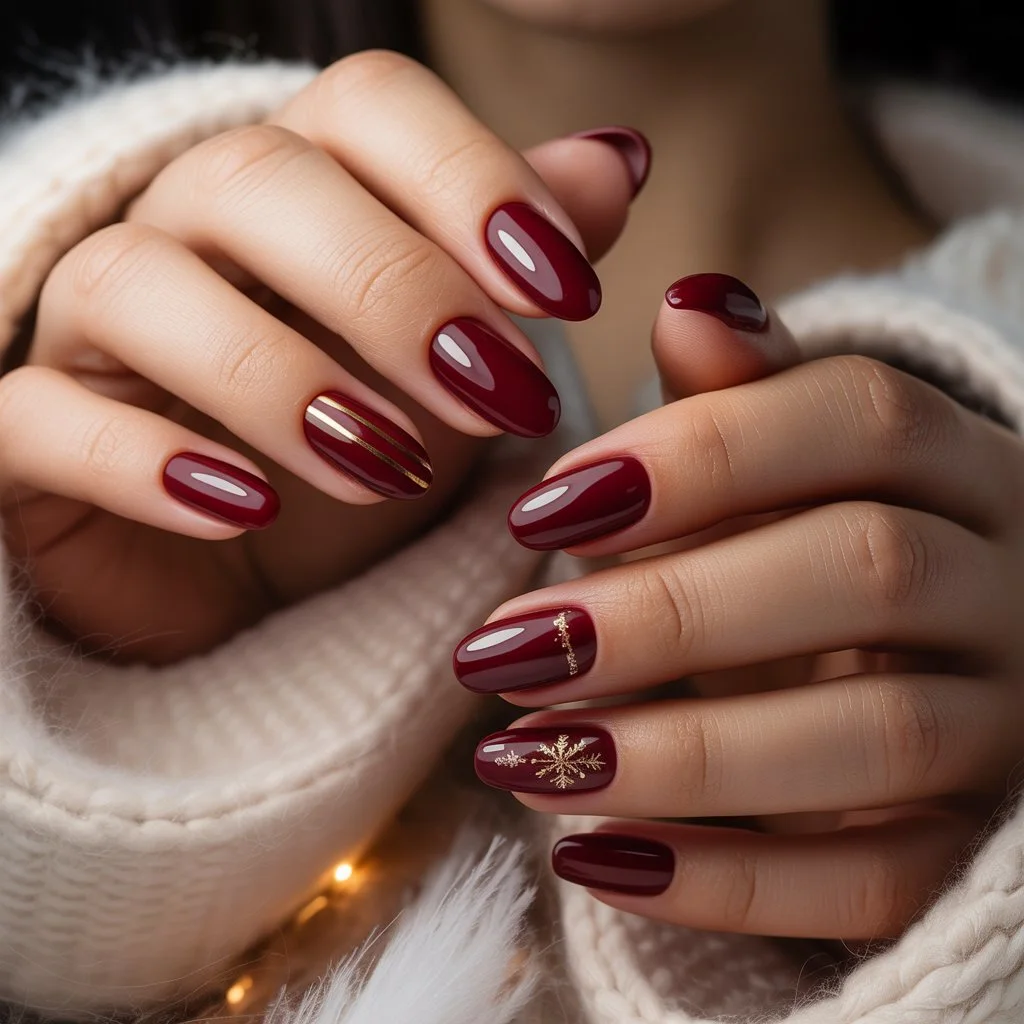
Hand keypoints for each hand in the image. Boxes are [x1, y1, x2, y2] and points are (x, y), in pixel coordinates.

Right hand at [0, 51, 639, 661]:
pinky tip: (242, 508)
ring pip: (139, 286)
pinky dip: (142, 461)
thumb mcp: (457, 364)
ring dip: (280, 377)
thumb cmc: (356, 454)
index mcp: (301, 187)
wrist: (245, 577)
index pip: (371, 106)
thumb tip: (615, 162)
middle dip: (394, 287)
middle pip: (259, 180)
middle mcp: (187, 228)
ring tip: (386, 465)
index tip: (567, 293)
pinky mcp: (28, 432)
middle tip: (497, 394)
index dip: (473, 180)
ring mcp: (93, 330)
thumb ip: (519, 262)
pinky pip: (43, 415)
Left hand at [456, 274, 1023, 938]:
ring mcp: (1010, 724)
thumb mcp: (790, 470)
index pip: (861, 416)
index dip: (697, 455)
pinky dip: (727, 881)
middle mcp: (1008, 583)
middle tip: (502, 651)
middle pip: (862, 572)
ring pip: (874, 738)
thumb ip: (740, 397)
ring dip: (678, 756)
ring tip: (522, 760)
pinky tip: (593, 859)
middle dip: (666, 615)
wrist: (936, 673)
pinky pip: (876, 881)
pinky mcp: (978, 847)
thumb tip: (687, 297)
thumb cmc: (822, 547)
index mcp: (960, 465)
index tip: (536, 507)